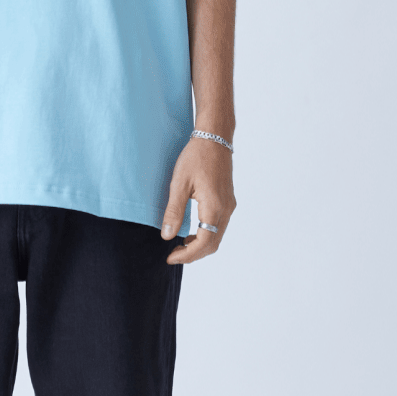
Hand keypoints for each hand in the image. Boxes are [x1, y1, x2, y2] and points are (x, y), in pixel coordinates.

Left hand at [160, 135, 235, 263]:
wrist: (215, 139)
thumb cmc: (196, 157)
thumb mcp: (179, 183)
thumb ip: (174, 211)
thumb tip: (167, 236)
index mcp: (214, 206)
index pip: (204, 242)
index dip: (187, 255)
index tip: (170, 257)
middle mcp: (226, 209)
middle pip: (213, 244)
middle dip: (193, 254)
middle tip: (172, 255)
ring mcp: (229, 206)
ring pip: (217, 237)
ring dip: (199, 246)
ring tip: (179, 246)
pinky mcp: (227, 202)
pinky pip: (218, 227)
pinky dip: (206, 236)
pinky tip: (190, 233)